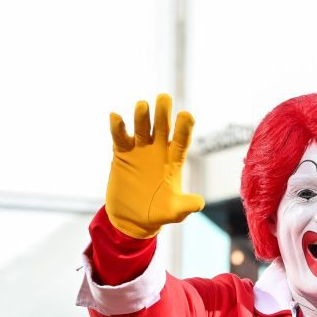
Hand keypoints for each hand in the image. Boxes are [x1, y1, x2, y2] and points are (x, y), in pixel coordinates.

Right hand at [105, 93, 204, 238]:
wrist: (133, 218)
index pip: (181, 141)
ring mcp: (140, 150)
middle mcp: (158, 151)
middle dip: (163, 113)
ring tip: (142, 105)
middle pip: (162, 127)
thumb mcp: (174, 212)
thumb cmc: (158, 213)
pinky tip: (116, 117)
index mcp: (174, 161)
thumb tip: (200, 202)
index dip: (184, 128)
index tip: (187, 115)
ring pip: (142, 128)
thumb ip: (186, 205)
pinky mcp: (122, 154)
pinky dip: (118, 128)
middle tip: (164, 97)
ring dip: (142, 117)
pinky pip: (120, 138)